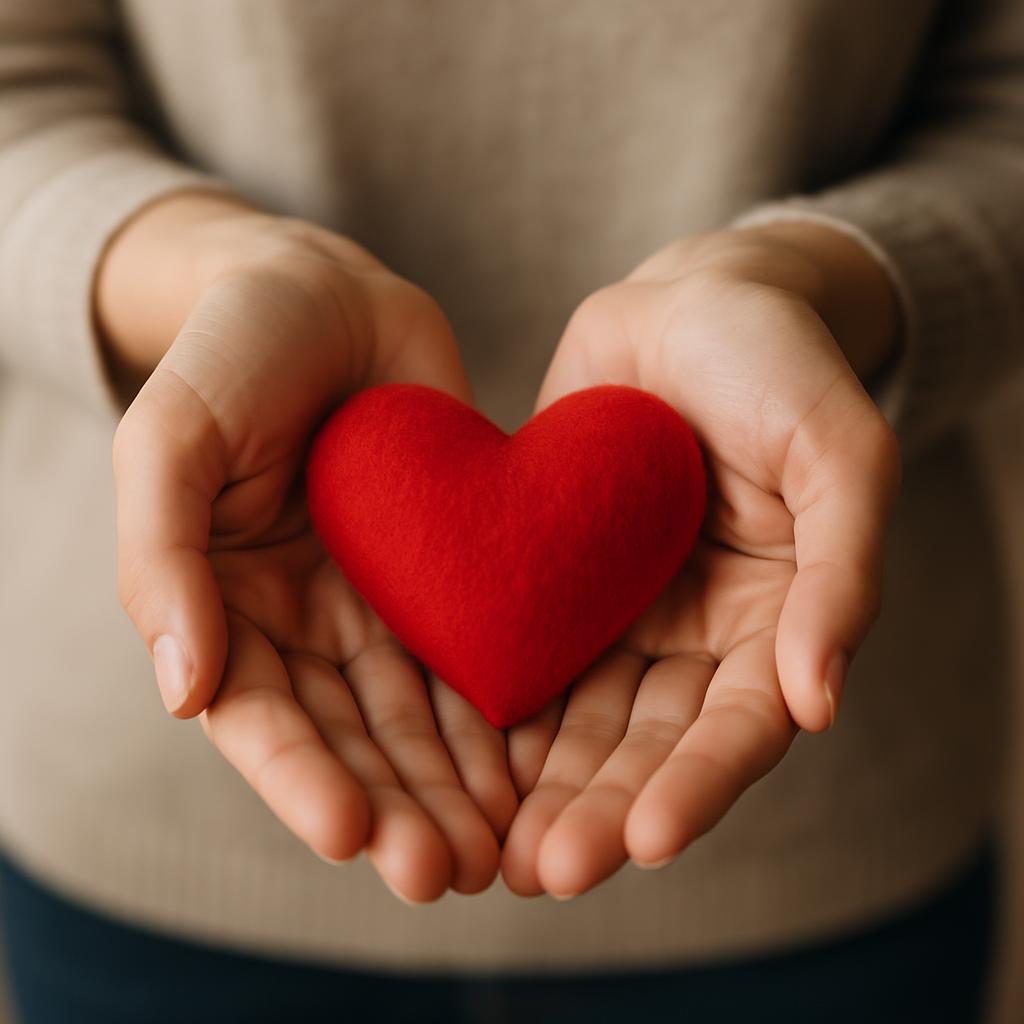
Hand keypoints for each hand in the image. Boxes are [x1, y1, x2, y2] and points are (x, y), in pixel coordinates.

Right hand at [107, 195, 516, 900]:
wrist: (326, 294)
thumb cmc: (233, 355)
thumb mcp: (172, 439)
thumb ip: (162, 560)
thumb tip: (181, 692)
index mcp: (226, 607)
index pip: (262, 717)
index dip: (301, 779)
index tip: (349, 834)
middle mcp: (306, 623)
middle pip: (352, 738)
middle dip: (396, 809)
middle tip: (447, 873)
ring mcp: (381, 603)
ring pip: (421, 717)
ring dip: (458, 787)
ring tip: (503, 850)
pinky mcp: (450, 575)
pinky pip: (477, 655)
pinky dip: (504, 716)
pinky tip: (540, 766)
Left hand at [501, 223, 901, 897]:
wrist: (691, 300)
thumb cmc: (780, 365)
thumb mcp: (839, 453)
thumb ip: (842, 573)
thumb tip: (820, 701)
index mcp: (775, 621)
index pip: (739, 728)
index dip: (697, 787)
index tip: (646, 843)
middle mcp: (694, 633)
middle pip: (648, 743)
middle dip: (600, 810)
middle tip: (544, 872)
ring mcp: (620, 610)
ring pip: (579, 718)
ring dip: (541, 787)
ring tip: (493, 850)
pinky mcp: (552, 577)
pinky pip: (521, 650)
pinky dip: (494, 710)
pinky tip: (455, 759)